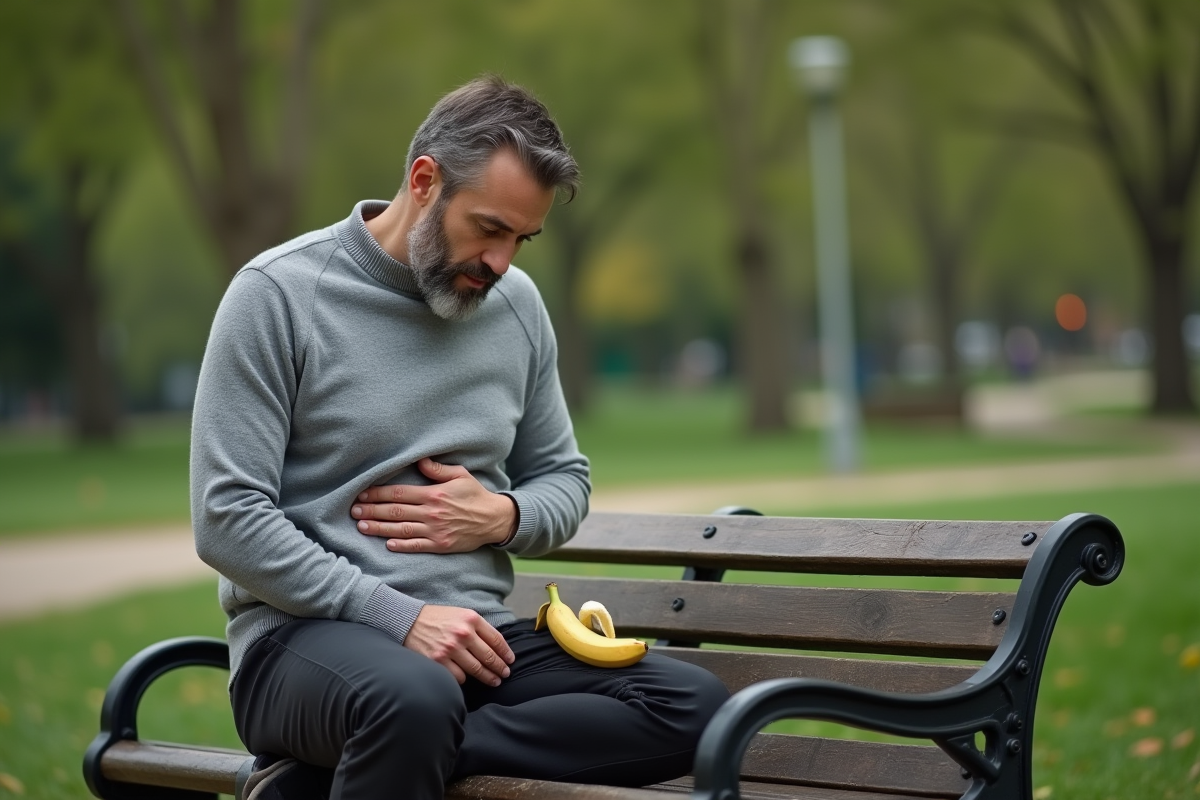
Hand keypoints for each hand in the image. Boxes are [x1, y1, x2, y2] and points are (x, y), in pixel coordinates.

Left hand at [351, 458, 516, 552]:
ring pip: (401, 529)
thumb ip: (438, 469)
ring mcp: (435, 530)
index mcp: (434, 494)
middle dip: (372, 510)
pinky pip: (416, 546)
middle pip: (395, 511)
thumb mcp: (460, 475)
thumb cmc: (475, 495)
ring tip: (362, 526)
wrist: (494, 519)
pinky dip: (401, 545)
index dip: (378, 493)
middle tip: (354, 510)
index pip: (399, 493)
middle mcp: (432, 513)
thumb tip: (420, 460)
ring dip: (379, 528)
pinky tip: (387, 543)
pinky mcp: (440, 545)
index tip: (362, 493)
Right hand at [405, 604, 514, 685]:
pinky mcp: (438, 661)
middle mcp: (463, 633)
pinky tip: (467, 678)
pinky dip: (464, 679)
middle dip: (500, 668)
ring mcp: (450, 648)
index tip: (510, 661)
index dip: (506, 653)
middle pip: (489, 657)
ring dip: (487, 677)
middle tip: (505, 674)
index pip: (496, 639)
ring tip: (493, 681)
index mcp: (471, 619)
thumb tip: (498, 646)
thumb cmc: (439, 618)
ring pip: (476, 670)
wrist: (410, 621)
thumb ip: (479, 627)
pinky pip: (459, 677)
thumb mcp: (462, 614)